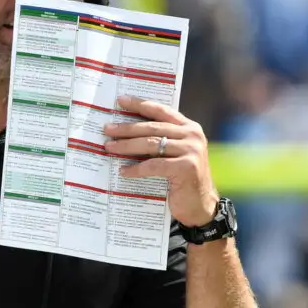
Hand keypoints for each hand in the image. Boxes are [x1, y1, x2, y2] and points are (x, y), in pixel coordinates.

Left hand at [103, 95, 219, 227]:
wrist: (201, 207)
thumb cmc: (183, 180)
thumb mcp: (175, 154)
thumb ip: (162, 140)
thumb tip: (128, 132)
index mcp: (189, 127)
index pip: (161, 110)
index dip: (140, 104)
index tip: (120, 101)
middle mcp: (192, 135)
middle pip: (152, 127)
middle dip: (127, 128)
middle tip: (107, 129)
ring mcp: (191, 151)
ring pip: (151, 144)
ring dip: (127, 146)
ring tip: (109, 147)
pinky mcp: (186, 167)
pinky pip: (153, 165)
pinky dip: (136, 168)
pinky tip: (123, 171)